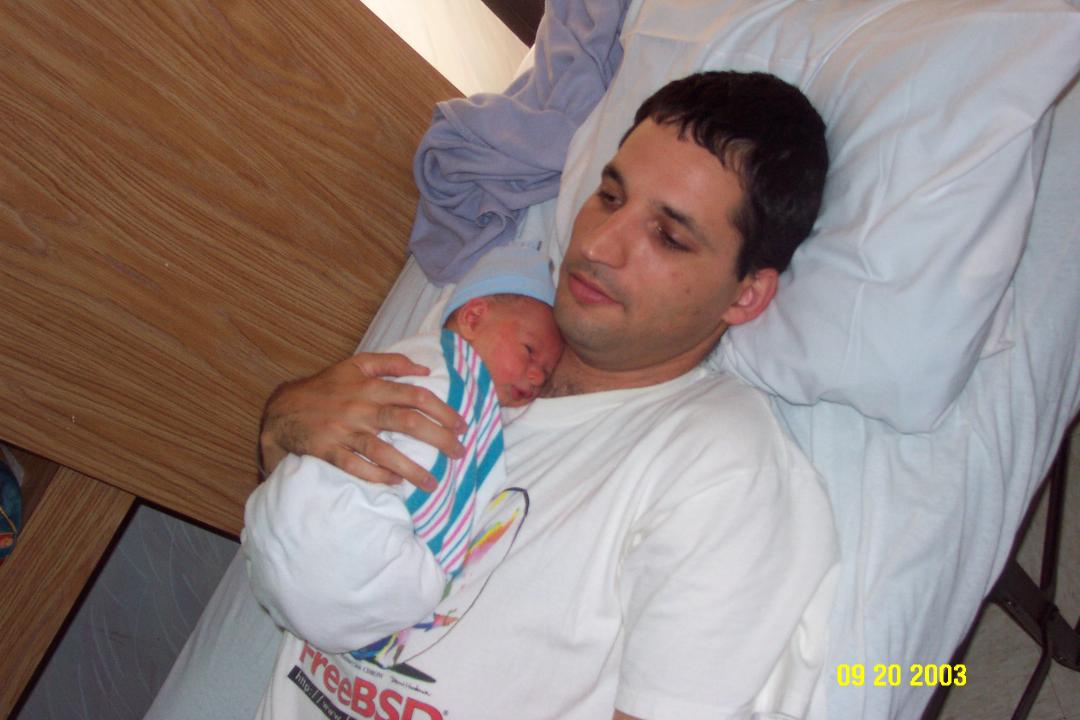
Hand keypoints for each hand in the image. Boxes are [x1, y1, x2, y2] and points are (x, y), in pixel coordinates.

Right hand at [258, 352, 466, 490]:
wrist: (284, 409)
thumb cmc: (326, 386)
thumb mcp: (356, 364)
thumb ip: (391, 362)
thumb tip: (425, 369)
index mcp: (371, 385)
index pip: (415, 396)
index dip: (442, 411)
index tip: (462, 425)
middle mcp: (361, 407)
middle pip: (407, 423)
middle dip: (438, 438)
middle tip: (459, 452)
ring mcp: (344, 431)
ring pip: (383, 450)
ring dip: (411, 468)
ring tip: (432, 483)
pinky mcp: (328, 450)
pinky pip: (355, 466)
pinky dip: (376, 475)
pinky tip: (395, 483)